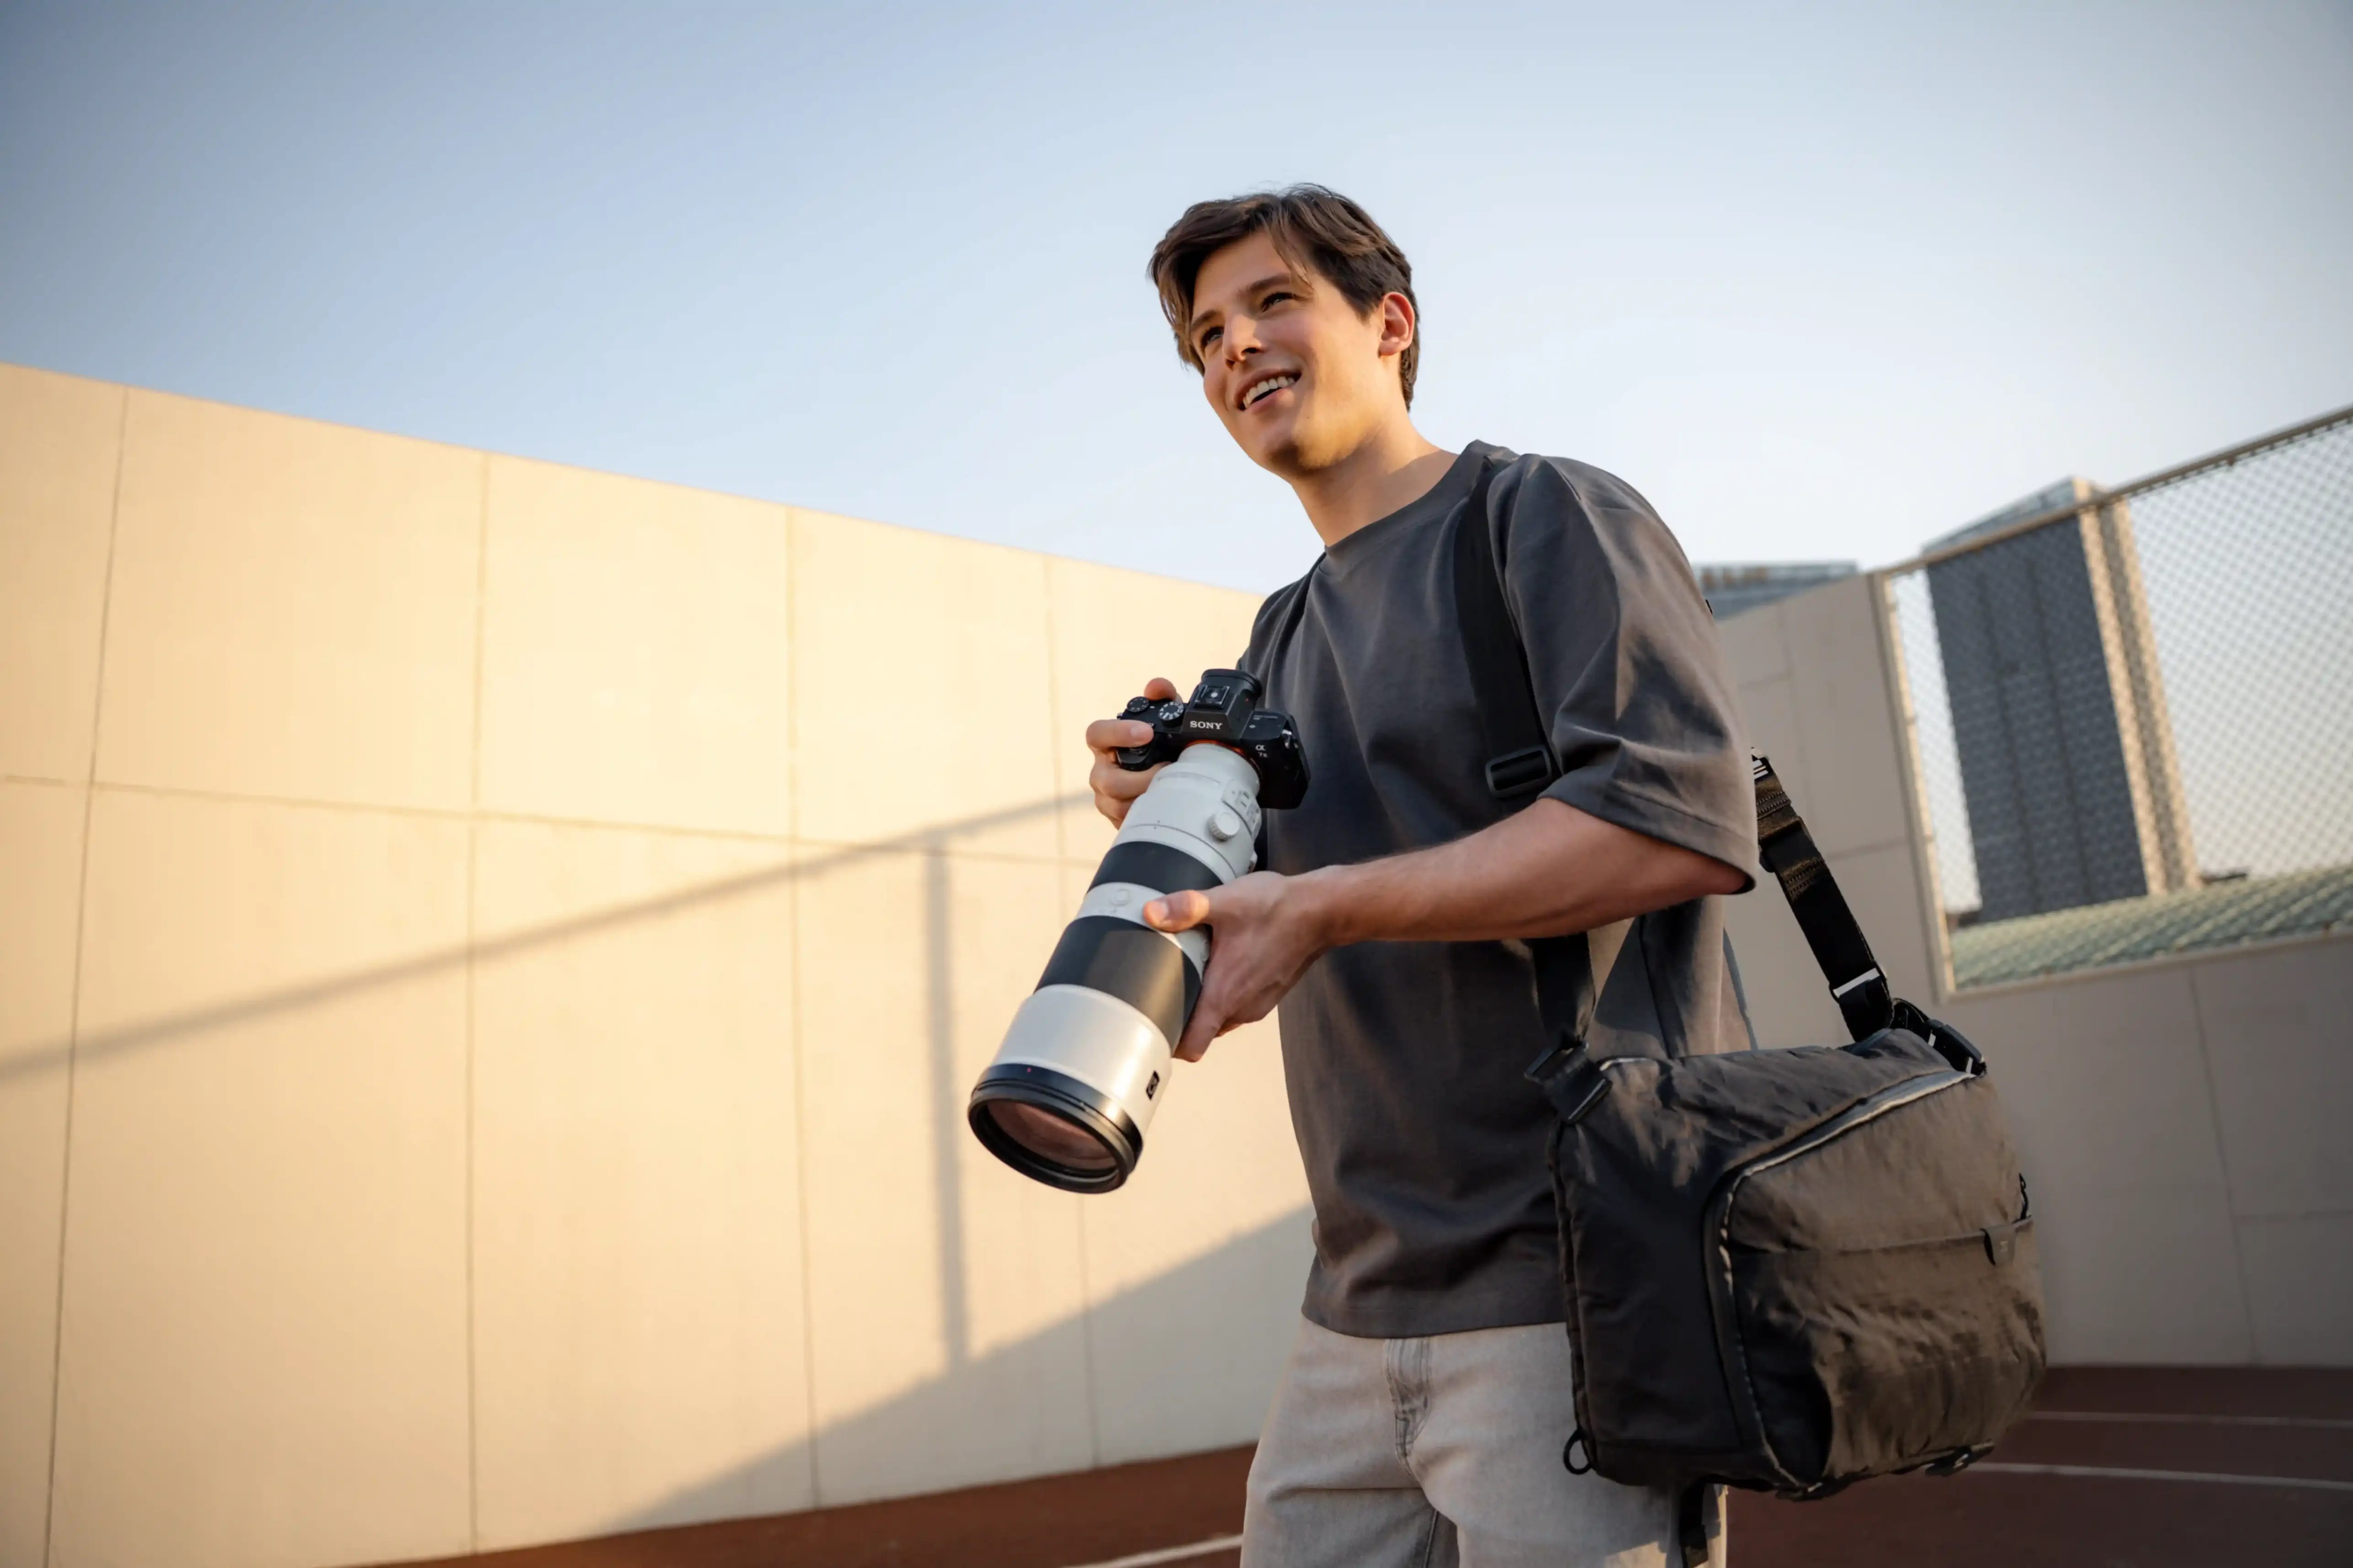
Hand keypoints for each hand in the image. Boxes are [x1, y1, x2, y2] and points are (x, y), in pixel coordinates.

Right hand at [1085, 676, 1179, 826]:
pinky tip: (1166, 809)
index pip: (1097, 733)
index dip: (1118, 732)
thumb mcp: (1163, 722)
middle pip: (1109, 780)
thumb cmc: (1159, 749)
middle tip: (1169, 770)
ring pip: (1118, 805)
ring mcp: (1106, 799)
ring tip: (1172, 790)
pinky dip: (1148, 816)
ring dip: (1147, 798)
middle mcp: (1101, 772)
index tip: (1146, 732)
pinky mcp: (1117, 821)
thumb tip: (1158, 687)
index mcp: (1106, 744)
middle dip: (1142, 778)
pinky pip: (1127, 823)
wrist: (1165, 786)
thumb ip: (1162, 700)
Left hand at [1144, 871, 1332, 1060]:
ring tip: (1188, 975)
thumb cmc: (1276, 910)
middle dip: (1181, 1017)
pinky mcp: (1267, 995)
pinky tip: (1219, 965)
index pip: (1193, 1046)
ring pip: (1219, 1019)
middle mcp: (1240, 1009)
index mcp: (1224, 995)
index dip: (1169, 1043)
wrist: (1321, 911)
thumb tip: (1150, 912)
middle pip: (1201, 1032)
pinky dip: (1224, 995)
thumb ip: (1186, 908)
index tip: (1153, 1026)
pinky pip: (1237, 1006)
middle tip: (1162, 989)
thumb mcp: (1226, 902)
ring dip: (1204, 1005)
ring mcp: (1257, 1004)